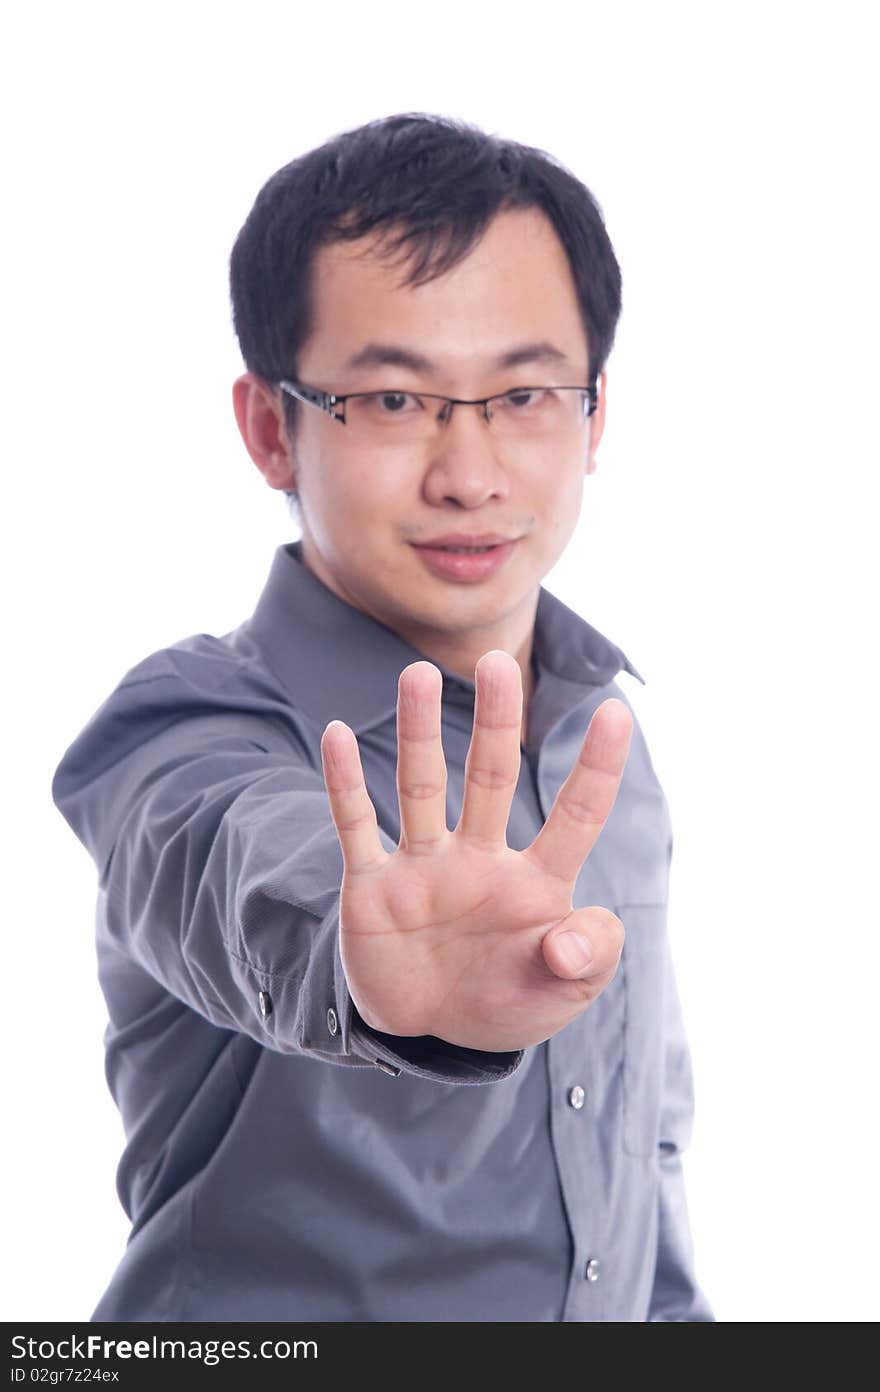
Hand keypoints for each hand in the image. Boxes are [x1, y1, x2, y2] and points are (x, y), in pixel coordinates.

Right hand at [320, 650, 632, 1051]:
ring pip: (420, 786)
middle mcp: (479, 860)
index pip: (576, 816)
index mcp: (536, 883)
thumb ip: (585, 960)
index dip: (597, 768)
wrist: (430, 1033)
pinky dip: (345, 784)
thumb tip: (570, 942)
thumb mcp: (562, 996)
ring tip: (416, 675)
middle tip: (495, 661)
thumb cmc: (508, 1002)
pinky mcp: (372, 887)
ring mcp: (423, 868)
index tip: (617, 712)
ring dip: (419, 733)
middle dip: (494, 721)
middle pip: (488, 777)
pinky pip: (356, 826)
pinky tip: (336, 735)